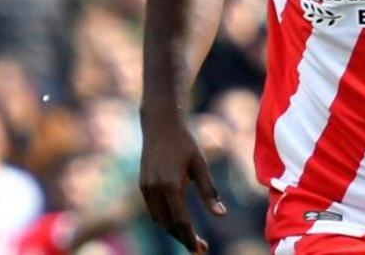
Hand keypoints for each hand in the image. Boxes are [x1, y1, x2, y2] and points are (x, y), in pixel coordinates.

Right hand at [139, 110, 227, 253]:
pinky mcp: (143, 184)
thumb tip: (222, 215)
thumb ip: (209, 191)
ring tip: (190, 237)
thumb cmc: (184, 140)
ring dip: (173, 231)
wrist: (160, 122)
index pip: (181, 221)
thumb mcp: (200, 164)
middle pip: (168, 225)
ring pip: (159, 220)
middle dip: (183, 239)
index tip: (201, 250)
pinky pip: (153, 210)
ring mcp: (146, 187)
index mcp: (170, 185)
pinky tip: (176, 221)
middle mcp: (154, 189)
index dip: (191, 238)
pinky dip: (165, 220)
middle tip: (200, 248)